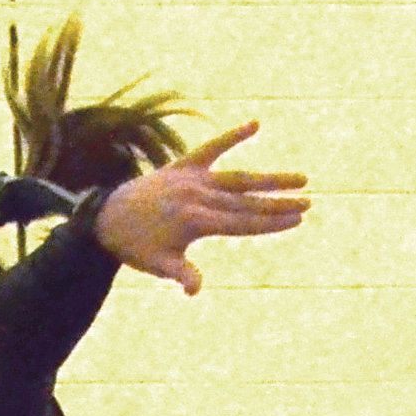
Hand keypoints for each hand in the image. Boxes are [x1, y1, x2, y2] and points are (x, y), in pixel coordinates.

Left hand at [93, 123, 309, 293]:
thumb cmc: (136, 246)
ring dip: (269, 178)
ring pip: (238, 177)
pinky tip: (255, 124)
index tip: (297, 220)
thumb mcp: (158, 264)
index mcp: (194, 221)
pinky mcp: (184, 165)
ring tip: (299, 179)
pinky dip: (232, 136)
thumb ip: (181, 274)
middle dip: (279, 203)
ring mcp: (192, 178)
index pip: (242, 222)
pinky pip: (211, 147)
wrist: (107, 216)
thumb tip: (194, 291)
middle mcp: (197, 196)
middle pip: (246, 201)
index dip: (271, 222)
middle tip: (308, 203)